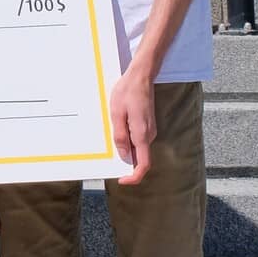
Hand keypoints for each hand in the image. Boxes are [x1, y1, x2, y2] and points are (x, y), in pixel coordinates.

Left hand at [110, 68, 155, 184]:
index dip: (134, 176)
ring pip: (138, 148)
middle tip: (107, 154)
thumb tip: (124, 156)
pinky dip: (128, 139)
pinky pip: (138, 139)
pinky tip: (118, 127)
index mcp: (142, 135)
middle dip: (125, 161)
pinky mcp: (147, 125)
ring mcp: (149, 130)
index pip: (143, 165)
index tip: (122, 180)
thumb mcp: (117, 114)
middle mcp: (149, 135)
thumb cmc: (127, 93)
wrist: (140, 77)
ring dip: (125, 148)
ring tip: (111, 132)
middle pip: (139, 157)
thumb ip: (121, 137)